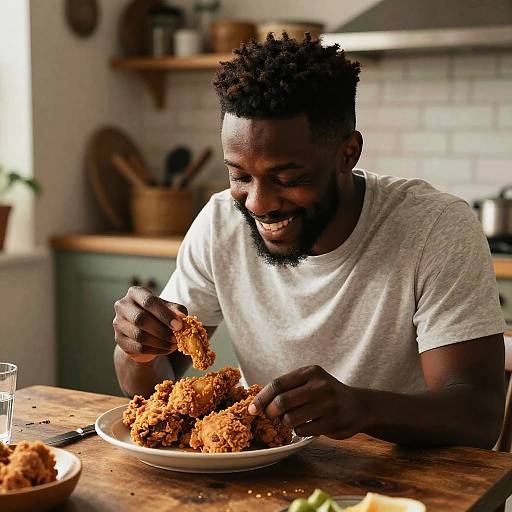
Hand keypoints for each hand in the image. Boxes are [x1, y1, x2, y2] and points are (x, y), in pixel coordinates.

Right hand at [113, 286, 186, 362]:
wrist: (144, 331)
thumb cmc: (158, 315)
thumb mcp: (168, 308)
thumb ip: (177, 310)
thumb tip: (183, 317)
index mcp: (135, 292)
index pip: (149, 302)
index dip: (165, 314)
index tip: (179, 325)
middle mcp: (122, 305)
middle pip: (141, 319)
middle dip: (162, 330)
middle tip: (177, 338)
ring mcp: (118, 323)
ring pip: (139, 335)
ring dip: (160, 342)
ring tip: (175, 345)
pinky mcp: (119, 340)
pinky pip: (138, 347)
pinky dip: (155, 350)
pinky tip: (167, 349)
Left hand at [248, 365, 370, 438]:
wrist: (359, 405)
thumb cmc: (326, 393)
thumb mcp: (311, 381)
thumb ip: (289, 387)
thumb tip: (257, 401)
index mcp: (310, 372)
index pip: (277, 384)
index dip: (261, 398)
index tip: (251, 409)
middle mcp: (319, 385)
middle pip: (281, 401)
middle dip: (270, 412)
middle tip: (271, 416)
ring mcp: (327, 403)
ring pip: (290, 418)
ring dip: (285, 423)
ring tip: (291, 420)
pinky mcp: (332, 422)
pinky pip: (303, 430)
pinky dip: (298, 431)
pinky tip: (305, 426)